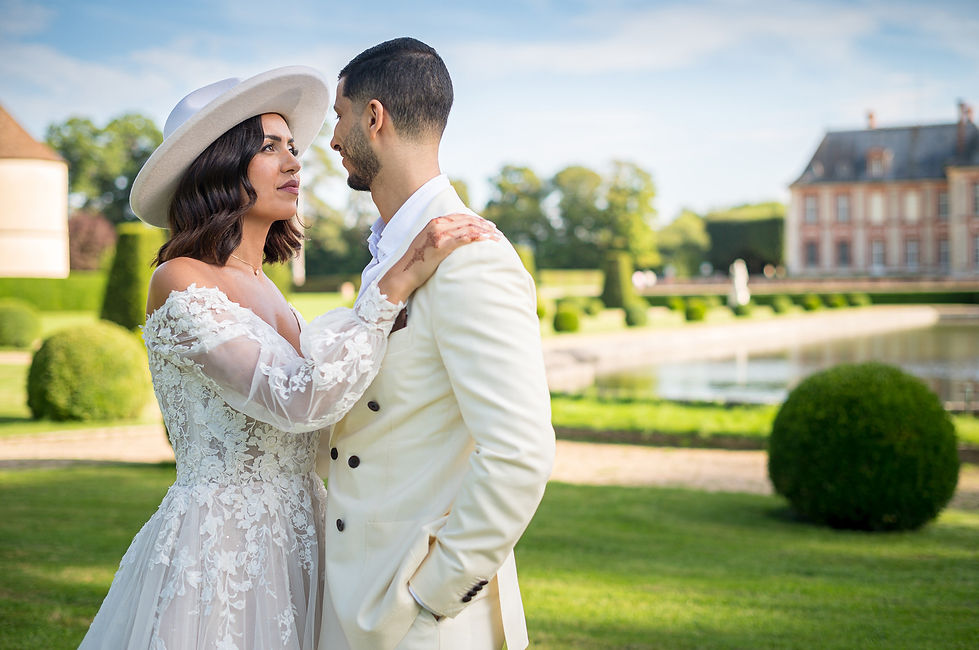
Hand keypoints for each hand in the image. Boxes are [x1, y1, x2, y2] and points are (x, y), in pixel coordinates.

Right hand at [378, 213, 499, 303]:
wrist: (403, 273)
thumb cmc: (417, 262)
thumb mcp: (428, 244)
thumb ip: (440, 238)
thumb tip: (455, 241)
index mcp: (434, 222)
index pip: (460, 217)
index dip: (475, 220)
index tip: (488, 225)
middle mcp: (437, 225)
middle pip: (466, 221)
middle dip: (484, 225)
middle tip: (496, 231)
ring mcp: (439, 234)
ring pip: (468, 228)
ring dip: (484, 231)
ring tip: (496, 236)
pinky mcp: (441, 246)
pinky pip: (463, 238)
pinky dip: (477, 237)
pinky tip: (486, 239)